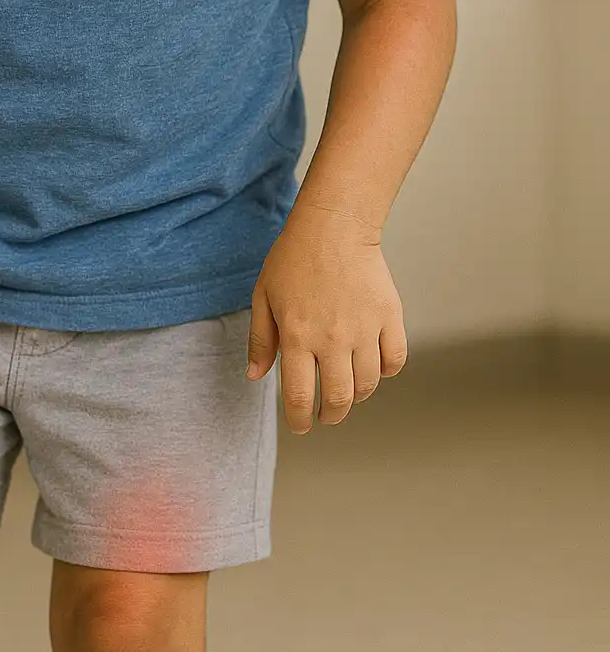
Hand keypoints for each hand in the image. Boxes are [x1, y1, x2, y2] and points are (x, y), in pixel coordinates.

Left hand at [245, 205, 407, 433]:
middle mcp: (332, 339)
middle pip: (338, 399)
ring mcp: (364, 329)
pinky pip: (395, 360)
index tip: (300, 425)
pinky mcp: (389, 317)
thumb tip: (255, 377)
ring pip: (367, 385)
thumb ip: (260, 340)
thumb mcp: (264, 296)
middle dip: (330, 416)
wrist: (334, 226)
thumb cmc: (294, 258)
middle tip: (325, 416)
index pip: (299, 396)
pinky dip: (386, 371)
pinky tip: (374, 367)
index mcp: (298, 336)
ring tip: (347, 392)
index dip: (299, 419)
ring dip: (356, 397)